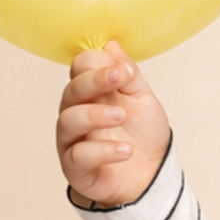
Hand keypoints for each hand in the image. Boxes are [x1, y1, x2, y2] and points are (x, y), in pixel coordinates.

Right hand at [56, 40, 170, 206]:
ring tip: (121, 116)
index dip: (97, 65)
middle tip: (118, 80)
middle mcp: (76, 113)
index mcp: (91, 93)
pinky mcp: (75, 167)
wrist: (150, 174)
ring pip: (69, 121)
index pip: (80, 69)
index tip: (122, 69)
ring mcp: (73, 140)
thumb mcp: (142, 99)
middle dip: (93, 82)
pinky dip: (103, 150)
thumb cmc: (142, 135)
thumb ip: (128, 75)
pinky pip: (80, 155)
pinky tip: (125, 150)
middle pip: (71, 91)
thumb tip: (112, 44)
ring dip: (95, 115)